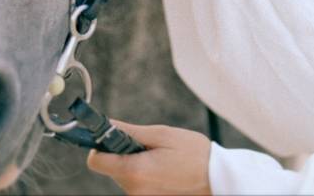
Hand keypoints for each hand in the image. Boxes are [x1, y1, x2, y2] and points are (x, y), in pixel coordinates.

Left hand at [86, 120, 211, 194]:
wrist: (217, 178)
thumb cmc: (193, 154)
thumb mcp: (161, 134)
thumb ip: (129, 131)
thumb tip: (107, 124)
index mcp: (135, 171)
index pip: (96, 161)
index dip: (99, 146)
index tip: (111, 137)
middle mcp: (134, 190)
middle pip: (111, 167)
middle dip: (123, 153)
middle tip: (147, 145)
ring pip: (124, 175)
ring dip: (134, 163)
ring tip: (160, 157)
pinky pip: (136, 183)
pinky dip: (144, 173)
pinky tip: (162, 168)